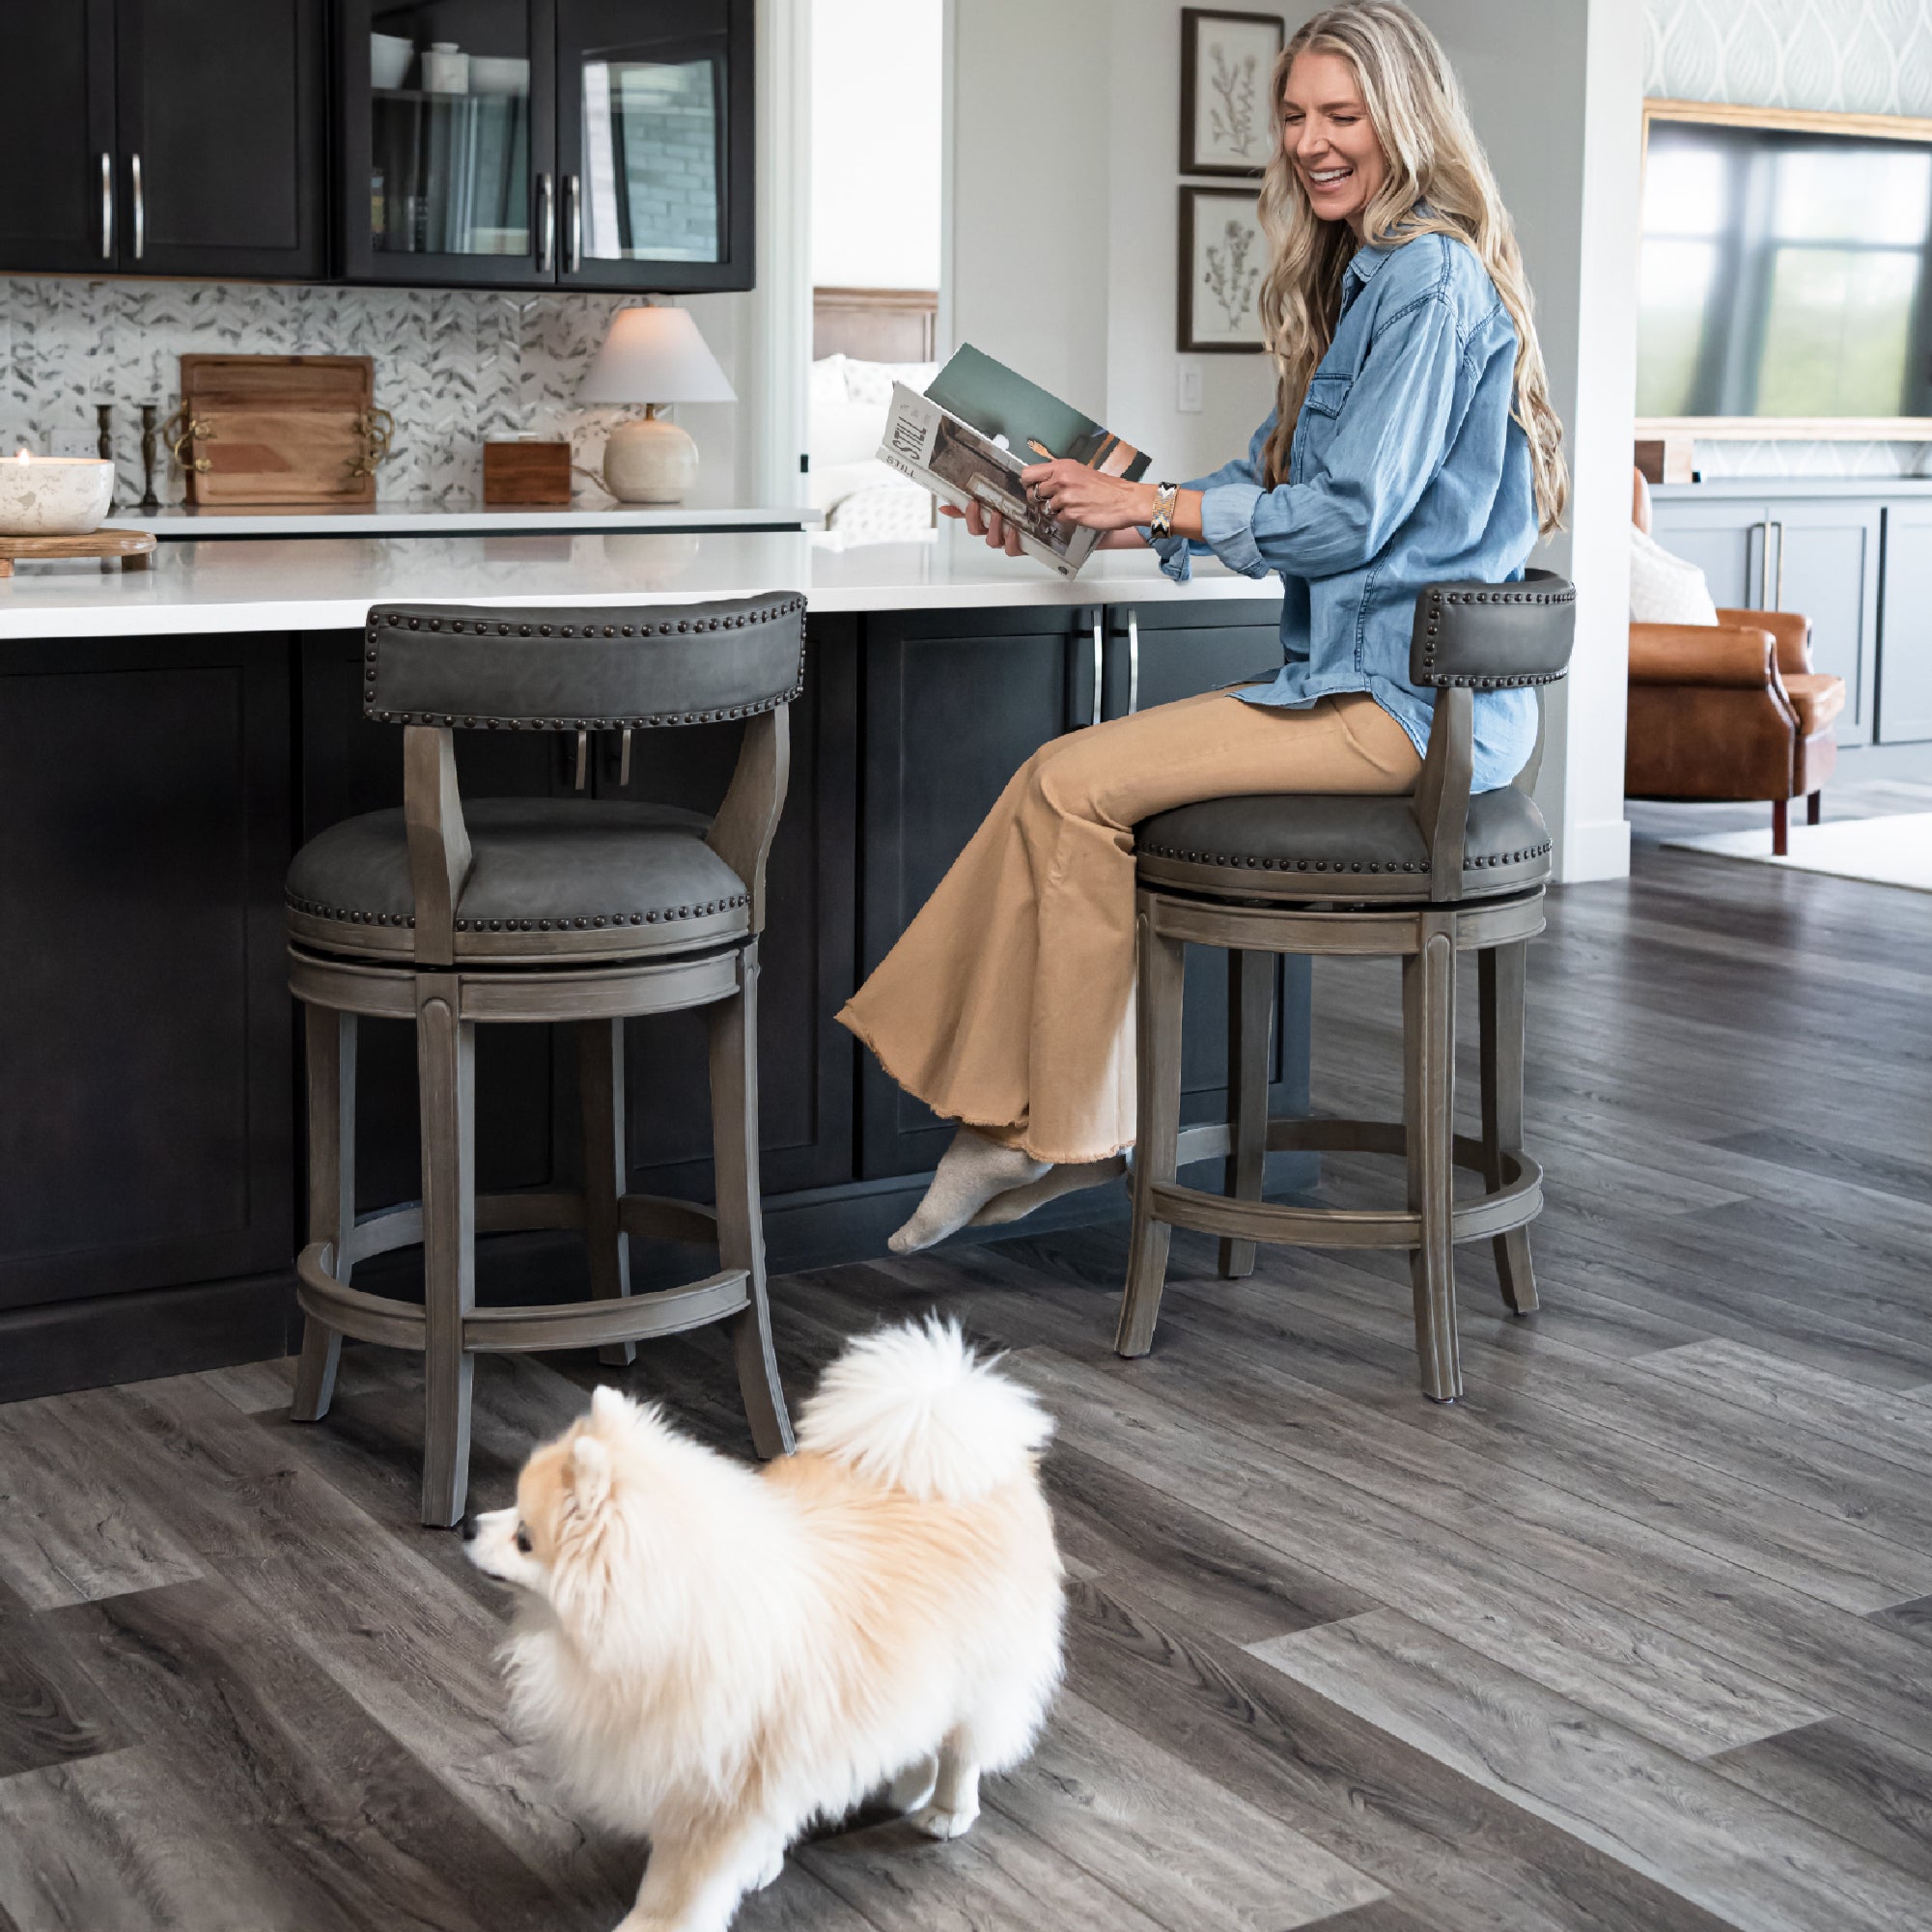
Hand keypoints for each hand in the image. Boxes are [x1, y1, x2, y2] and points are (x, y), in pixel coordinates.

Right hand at [938, 498, 1023, 556]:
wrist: (1044, 519)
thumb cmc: (1018, 511)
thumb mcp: (995, 503)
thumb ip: (973, 505)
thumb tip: (944, 507)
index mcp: (986, 523)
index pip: (969, 521)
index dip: (966, 515)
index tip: (971, 502)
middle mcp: (994, 533)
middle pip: (977, 531)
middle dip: (977, 519)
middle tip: (981, 505)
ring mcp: (1006, 541)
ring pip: (992, 541)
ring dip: (993, 527)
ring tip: (999, 515)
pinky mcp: (1021, 548)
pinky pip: (1011, 551)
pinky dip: (1010, 541)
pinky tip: (1013, 530)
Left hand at [1019, 460, 1156, 531]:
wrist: (1125, 500)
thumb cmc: (1105, 486)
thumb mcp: (1080, 471)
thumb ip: (1060, 474)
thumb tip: (1042, 481)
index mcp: (1062, 466)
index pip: (1028, 473)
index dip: (1027, 483)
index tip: (1032, 487)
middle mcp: (1061, 480)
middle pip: (1033, 493)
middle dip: (1039, 499)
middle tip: (1049, 501)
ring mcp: (1066, 498)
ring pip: (1045, 508)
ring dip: (1054, 510)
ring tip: (1070, 507)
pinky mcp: (1071, 514)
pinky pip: (1058, 519)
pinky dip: (1065, 519)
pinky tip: (1077, 514)